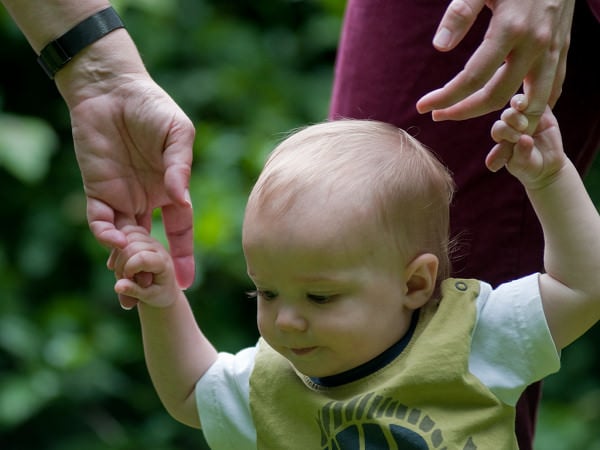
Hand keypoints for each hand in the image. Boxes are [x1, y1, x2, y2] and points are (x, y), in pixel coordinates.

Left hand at [55, 33, 195, 288]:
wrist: (112, 89)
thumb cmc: (152, 107)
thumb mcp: (178, 133)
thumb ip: (180, 166)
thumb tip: (181, 198)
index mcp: (171, 190)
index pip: (179, 230)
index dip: (183, 256)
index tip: (185, 282)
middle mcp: (147, 199)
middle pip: (150, 242)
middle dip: (151, 268)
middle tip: (152, 290)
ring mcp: (121, 197)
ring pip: (124, 238)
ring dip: (125, 258)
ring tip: (129, 278)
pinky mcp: (96, 189)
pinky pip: (100, 219)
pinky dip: (105, 233)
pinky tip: (113, 240)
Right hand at [110, 225, 178, 308]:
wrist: (164, 289)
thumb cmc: (158, 295)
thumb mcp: (148, 298)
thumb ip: (133, 291)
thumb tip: (117, 286)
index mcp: (163, 262)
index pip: (142, 258)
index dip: (129, 270)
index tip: (129, 280)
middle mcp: (158, 247)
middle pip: (131, 246)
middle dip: (121, 263)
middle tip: (124, 278)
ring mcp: (150, 240)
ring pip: (127, 235)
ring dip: (117, 253)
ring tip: (121, 269)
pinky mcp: (142, 236)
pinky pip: (125, 231)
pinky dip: (117, 244)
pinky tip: (116, 260)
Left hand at [416, 0, 574, 130]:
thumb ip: (461, 13)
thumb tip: (440, 47)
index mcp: (511, 29)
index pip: (472, 79)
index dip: (446, 97)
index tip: (424, 106)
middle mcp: (535, 46)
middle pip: (496, 97)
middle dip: (463, 111)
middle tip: (439, 114)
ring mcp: (553, 50)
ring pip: (530, 103)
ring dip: (500, 120)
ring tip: (474, 118)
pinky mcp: (563, 50)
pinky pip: (553, 90)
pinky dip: (534, 108)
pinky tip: (513, 113)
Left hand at [488, 94, 565, 188]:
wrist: (547, 165)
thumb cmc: (528, 166)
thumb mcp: (523, 165)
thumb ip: (521, 153)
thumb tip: (525, 139)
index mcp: (501, 136)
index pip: (499, 128)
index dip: (505, 131)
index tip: (516, 138)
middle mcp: (510, 124)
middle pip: (507, 114)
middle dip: (513, 118)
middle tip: (523, 127)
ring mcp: (526, 115)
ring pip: (519, 102)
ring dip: (521, 102)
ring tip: (525, 107)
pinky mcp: (543, 111)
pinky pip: (540, 99)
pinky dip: (539, 96)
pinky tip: (541, 96)